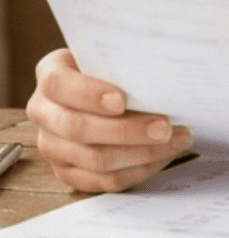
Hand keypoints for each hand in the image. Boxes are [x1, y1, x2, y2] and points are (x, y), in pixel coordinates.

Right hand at [26, 49, 192, 192]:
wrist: (96, 87)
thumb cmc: (110, 67)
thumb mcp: (110, 56)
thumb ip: (123, 63)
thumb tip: (159, 75)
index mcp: (50, 75)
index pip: (59, 85)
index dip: (89, 94)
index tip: (122, 101)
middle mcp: (43, 112)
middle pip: (78, 129)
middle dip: (128, 130)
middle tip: (166, 128)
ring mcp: (52, 146)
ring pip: (94, 160)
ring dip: (140, 154)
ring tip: (175, 142)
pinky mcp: (67, 172)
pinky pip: (101, 181)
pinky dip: (136, 171)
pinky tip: (161, 157)